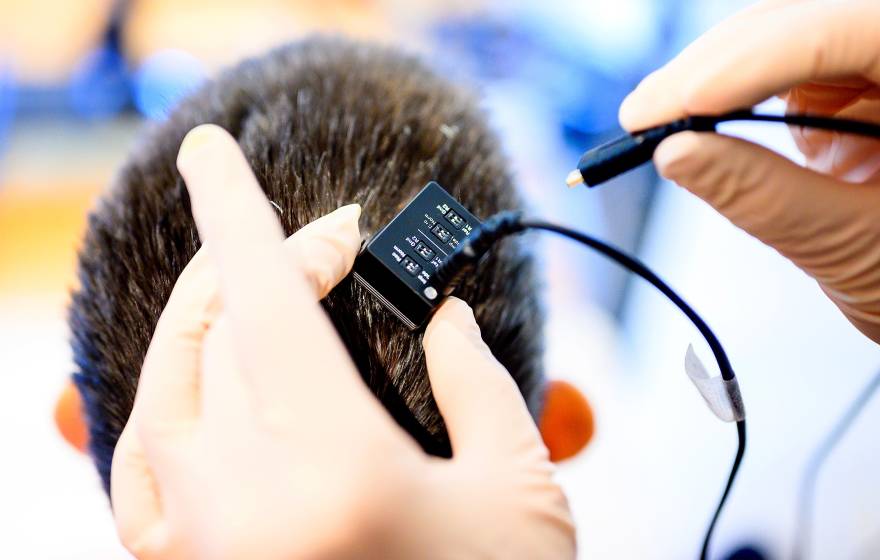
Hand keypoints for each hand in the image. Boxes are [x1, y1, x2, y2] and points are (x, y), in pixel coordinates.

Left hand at [111, 124, 575, 559]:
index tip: (216, 153)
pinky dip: (169, 403)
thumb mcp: (516, 492)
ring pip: (164, 390)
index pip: (261, 301)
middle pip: (219, 332)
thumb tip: (443, 315)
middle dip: (267, 265)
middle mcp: (241, 508)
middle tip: (326, 244)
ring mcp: (198, 548)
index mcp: (331, 474)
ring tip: (255, 287)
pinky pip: (142, 466)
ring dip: (205, 319)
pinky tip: (203, 384)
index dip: (238, 212)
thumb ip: (477, 385)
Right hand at [618, 0, 879, 342]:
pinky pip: (779, 70)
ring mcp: (877, 63)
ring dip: (711, 77)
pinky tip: (690, 117)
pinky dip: (727, 94)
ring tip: (653, 120)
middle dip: (713, 67)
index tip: (669, 108)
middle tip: (641, 117)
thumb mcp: (855, 245)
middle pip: (802, 22)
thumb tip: (673, 153)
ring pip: (780, 37)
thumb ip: (764, 196)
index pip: (842, 32)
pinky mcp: (853, 82)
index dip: (746, 63)